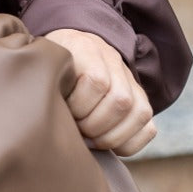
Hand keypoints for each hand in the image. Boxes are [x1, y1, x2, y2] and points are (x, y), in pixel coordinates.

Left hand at [44, 28, 155, 156]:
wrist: (72, 48)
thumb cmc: (52, 67)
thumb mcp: (44, 65)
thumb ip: (45, 82)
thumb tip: (45, 115)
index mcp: (86, 49)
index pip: (96, 81)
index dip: (79, 105)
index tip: (64, 112)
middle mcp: (114, 61)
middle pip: (120, 100)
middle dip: (94, 125)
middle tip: (76, 129)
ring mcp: (130, 81)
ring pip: (138, 113)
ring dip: (110, 136)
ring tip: (89, 138)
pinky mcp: (141, 101)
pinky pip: (148, 128)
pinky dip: (128, 143)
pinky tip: (107, 143)